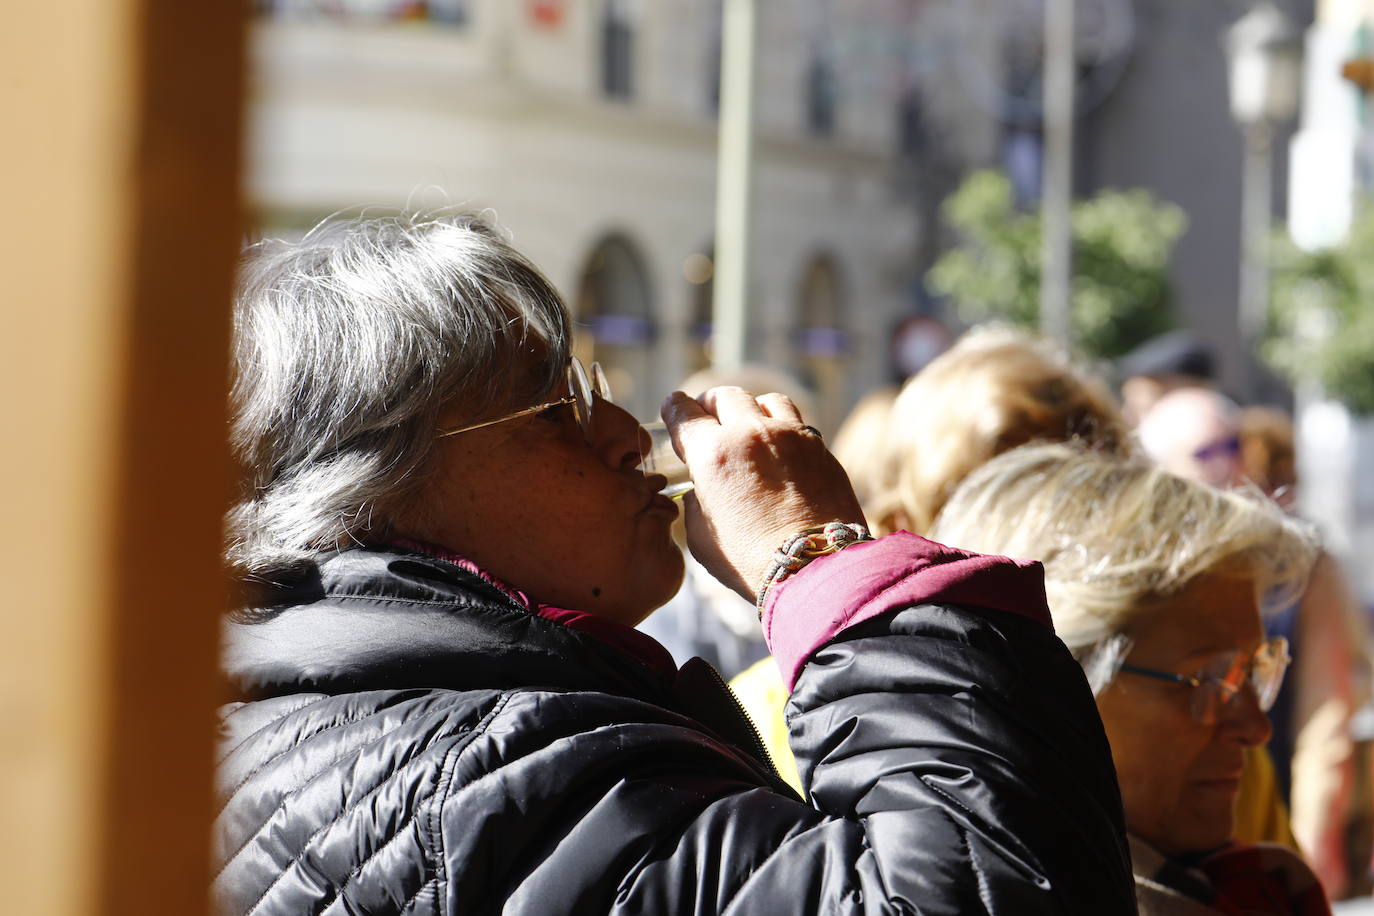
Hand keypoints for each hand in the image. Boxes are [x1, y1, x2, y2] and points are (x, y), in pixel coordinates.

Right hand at [662, 387, 865, 600]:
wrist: (817, 568)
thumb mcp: (702, 539)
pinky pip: (797, 422)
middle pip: (725, 396)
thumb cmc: (753, 561)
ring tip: (748, 428)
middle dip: (710, 404)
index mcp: (713, 455)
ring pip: (765, 401)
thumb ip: (696, 504)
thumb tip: (701, 491)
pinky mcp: (820, 448)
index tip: (673, 408)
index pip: (684, 413)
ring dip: (750, 410)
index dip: (673, 409)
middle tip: (708, 418)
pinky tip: (779, 450)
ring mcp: (791, 436)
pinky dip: (781, 429)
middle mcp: (751, 435)